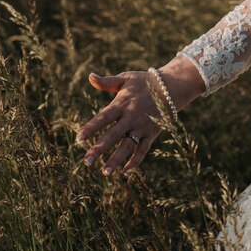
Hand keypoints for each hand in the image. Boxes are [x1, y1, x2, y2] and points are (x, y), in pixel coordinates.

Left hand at [77, 55, 205, 176]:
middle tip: (86, 162)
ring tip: (105, 172)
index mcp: (122, 104)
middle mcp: (131, 117)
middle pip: (113, 135)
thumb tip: (90, 76)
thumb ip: (107, 82)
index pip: (103, 117)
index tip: (78, 139)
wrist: (172, 87)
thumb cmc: (144, 82)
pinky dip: (135, 162)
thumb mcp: (126, 78)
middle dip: (99, 149)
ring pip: (127, 146)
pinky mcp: (151, 134)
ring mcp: (142, 127)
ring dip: (116, 160)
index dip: (91, 128)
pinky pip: (143, 150)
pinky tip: (125, 173)